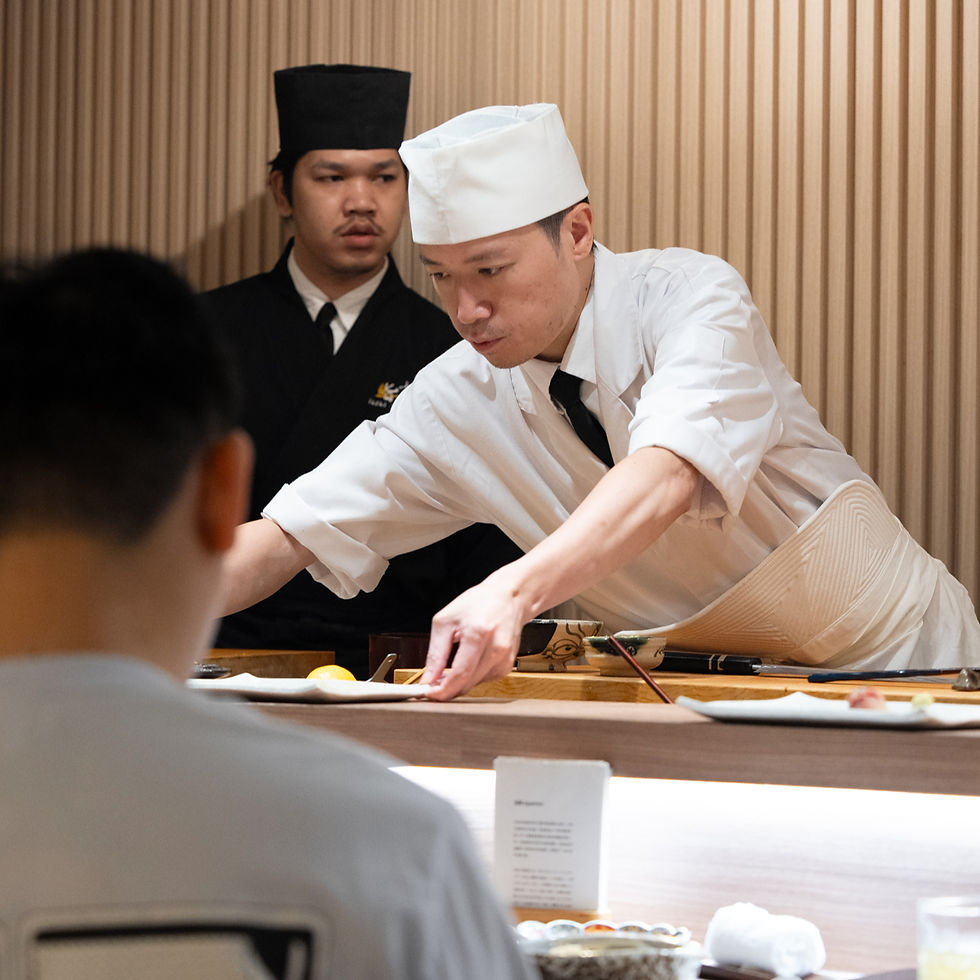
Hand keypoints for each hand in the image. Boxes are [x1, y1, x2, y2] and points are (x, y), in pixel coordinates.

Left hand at [421, 571, 532, 700]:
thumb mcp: (446, 621)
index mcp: (478, 634)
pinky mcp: (507, 665)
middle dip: (447, 689)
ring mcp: (504, 659)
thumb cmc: (479, 603)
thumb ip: (436, 653)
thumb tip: (428, 678)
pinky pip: (483, 680)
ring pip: (474, 685)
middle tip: (432, 684)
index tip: (428, 693)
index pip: (460, 674)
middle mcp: (496, 649)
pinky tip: (467, 663)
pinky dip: (471, 677)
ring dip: (459, 683)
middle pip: (467, 684)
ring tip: (449, 669)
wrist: (509, 597)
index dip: (442, 690)